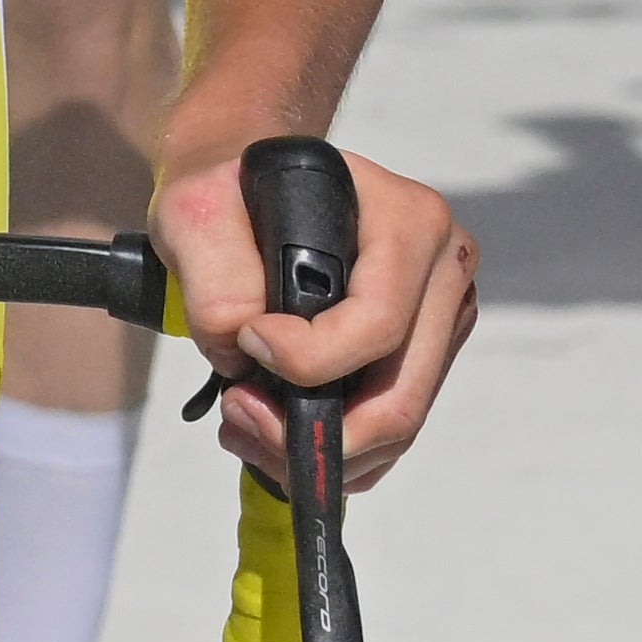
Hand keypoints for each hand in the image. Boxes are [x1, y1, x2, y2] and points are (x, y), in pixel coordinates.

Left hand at [150, 136, 477, 487]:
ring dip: (320, 451)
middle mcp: (442, 270)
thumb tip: (243, 349)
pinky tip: (273, 433)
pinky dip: (336, 452)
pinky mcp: (424, 355)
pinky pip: (391, 432)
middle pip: (400, 395)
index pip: (378, 322)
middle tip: (238, 416)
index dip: (306, 360)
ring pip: (398, 424)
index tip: (245, 344)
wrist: (247, 188)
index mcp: (408, 221)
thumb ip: (216, 278)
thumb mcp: (198, 209)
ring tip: (245, 427)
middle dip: (314, 432)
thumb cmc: (230, 192)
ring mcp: (441, 318)